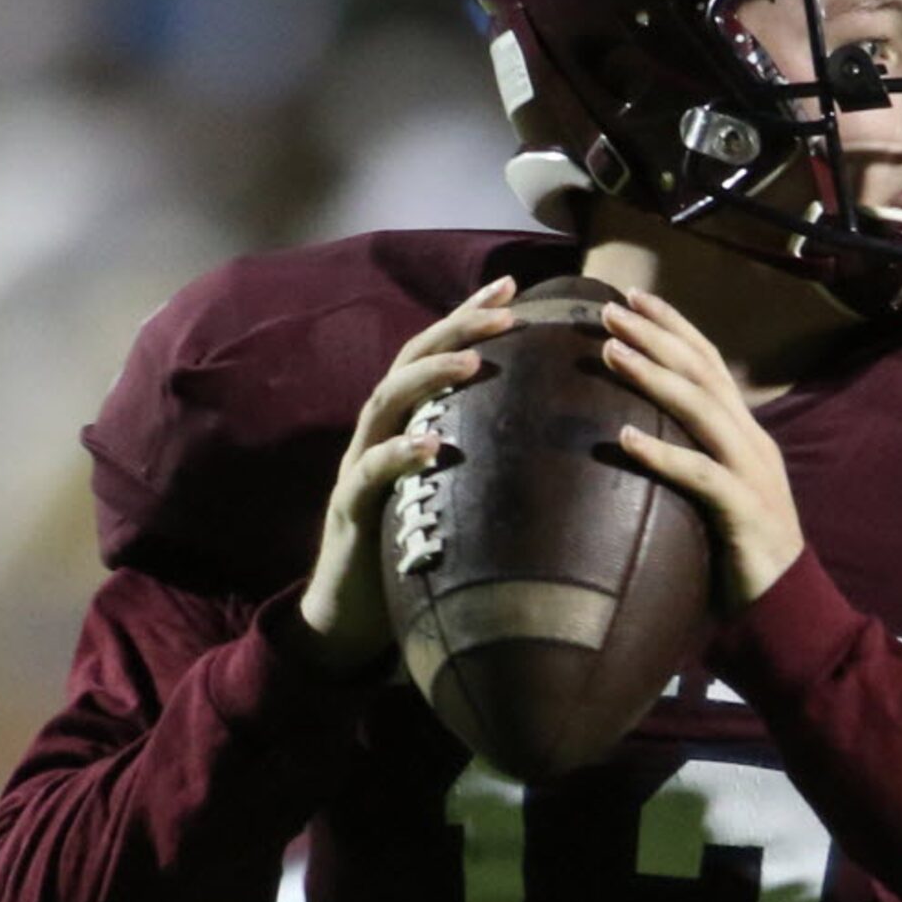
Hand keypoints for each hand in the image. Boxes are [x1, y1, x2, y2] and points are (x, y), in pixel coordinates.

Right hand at [300, 273, 516, 675]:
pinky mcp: (351, 510)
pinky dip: (400, 454)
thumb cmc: (412, 549)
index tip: (515, 288)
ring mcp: (360, 467)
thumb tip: (553, 439)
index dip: (469, 317)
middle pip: (410, 361)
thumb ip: (483, 460)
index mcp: (403, 422)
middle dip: (457, 329)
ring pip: (387, 402)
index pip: (435, 353)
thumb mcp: (453, 494)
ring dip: (430, 377)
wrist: (348, 614)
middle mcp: (378, 432)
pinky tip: (431, 444)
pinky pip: (371, 473)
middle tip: (506, 310)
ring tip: (473, 362)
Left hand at [601, 289, 804, 611]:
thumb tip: (634, 438)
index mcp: (745, 435)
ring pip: (702, 410)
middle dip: (657, 335)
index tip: (632, 299)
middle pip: (704, 372)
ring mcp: (753, 474)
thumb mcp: (713, 496)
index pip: (709, 365)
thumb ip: (690, 462)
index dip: (673, 327)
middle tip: (609, 309)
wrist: (789, 611)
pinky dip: (664, 453)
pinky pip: (701, 476)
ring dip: (654, 376)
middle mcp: (752, 443)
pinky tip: (626, 439)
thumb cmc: (740, 557)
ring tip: (610, 352)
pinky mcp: (745, 513)